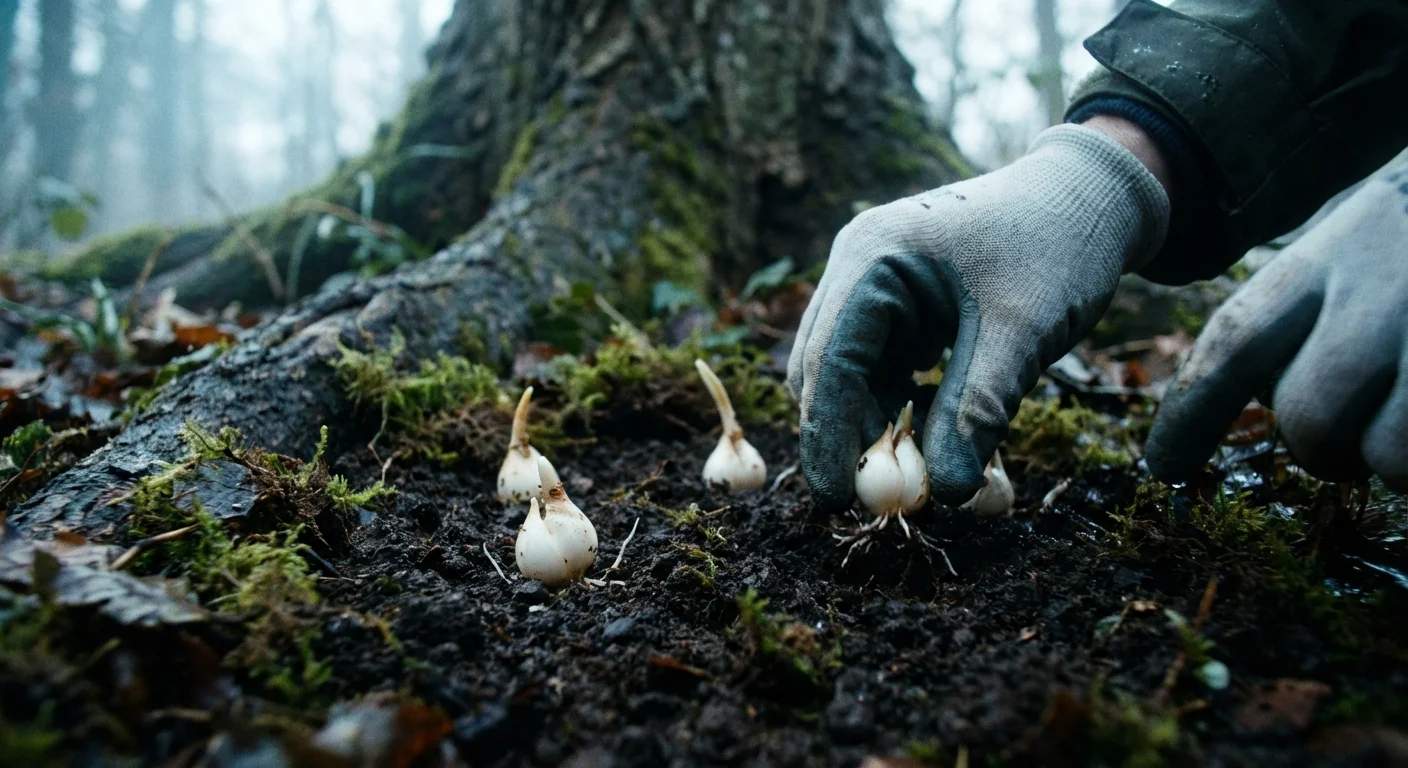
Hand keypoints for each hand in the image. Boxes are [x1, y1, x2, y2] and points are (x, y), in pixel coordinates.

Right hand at [788, 124, 1169, 510]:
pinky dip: (902, 407)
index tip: (834, 500)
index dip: (826, 434)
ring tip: (919, 476)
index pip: (828, 359)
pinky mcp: (900, 304)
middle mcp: (858, 266)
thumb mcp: (1022, 330)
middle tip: (880, 499)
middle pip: (825, 369)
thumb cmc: (1059, 244)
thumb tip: (946, 492)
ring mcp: (875, 283)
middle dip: (848, 435)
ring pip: (852, 375)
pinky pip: (883, 368)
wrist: (1092, 195)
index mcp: (873, 257)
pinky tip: (935, 437)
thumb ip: (979, 408)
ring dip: (877, 425)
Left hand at [1146, 149, 1407, 487]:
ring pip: (1384, 456)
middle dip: (1320, 449)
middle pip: (1305, 418)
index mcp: (1323, 262)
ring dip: (1394, 458)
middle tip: (1345, 444)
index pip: (1231, 346)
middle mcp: (1375, 293)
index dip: (1189, 417)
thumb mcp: (1353, 242)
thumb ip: (1303, 312)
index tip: (1163, 470)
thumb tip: (1259, 397)